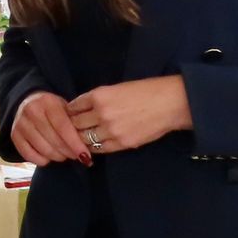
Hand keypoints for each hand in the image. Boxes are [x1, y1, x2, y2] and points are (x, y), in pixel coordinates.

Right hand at [9, 91, 92, 166]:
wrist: (28, 101)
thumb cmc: (52, 108)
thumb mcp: (64, 107)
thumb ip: (74, 122)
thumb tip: (88, 145)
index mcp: (48, 102)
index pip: (63, 127)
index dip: (75, 143)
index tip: (85, 155)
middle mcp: (32, 111)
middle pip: (54, 140)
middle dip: (68, 152)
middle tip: (77, 156)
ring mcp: (21, 123)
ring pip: (43, 149)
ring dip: (57, 157)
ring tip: (64, 155)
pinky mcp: (14, 135)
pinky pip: (29, 155)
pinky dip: (42, 160)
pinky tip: (48, 157)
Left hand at [67, 77, 191, 153]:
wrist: (169, 104)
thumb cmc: (145, 91)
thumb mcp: (116, 88)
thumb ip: (97, 98)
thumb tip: (80, 108)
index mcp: (99, 96)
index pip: (73, 107)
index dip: (69, 112)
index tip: (68, 115)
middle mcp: (101, 113)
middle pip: (75, 124)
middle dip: (72, 126)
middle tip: (70, 130)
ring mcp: (111, 130)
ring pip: (84, 139)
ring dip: (81, 139)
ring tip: (81, 138)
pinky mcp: (121, 144)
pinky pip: (99, 149)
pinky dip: (93, 147)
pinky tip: (93, 145)